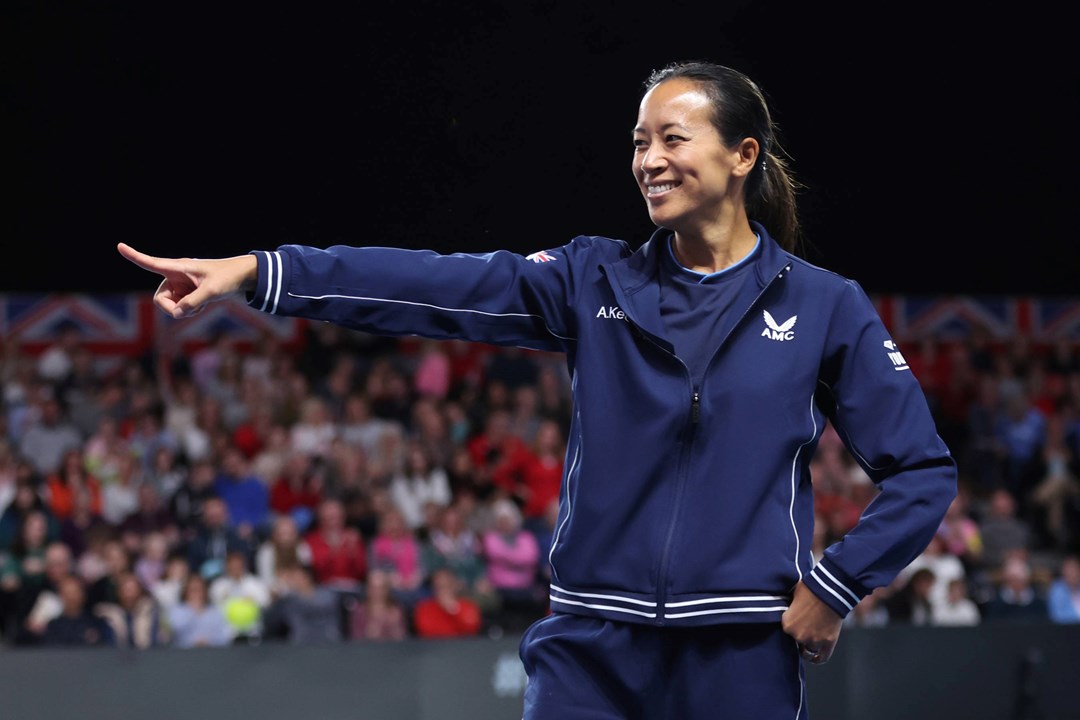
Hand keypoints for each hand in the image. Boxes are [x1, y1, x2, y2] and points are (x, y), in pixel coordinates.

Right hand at [117, 243, 257, 318]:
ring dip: (183, 311)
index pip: (152, 263)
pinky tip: (202, 305)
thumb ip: (193, 302)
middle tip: (186, 312)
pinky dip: (189, 311)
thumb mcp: (212, 291)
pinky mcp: (186, 294)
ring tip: (201, 304)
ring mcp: (180, 286)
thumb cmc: (227, 278)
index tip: (119, 246)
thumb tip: (176, 313)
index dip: (134, 256)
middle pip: (159, 298)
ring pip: (170, 306)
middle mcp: (175, 276)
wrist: (242, 278)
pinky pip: (180, 309)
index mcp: (178, 267)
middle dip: (170, 308)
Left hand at [781, 581, 843, 664]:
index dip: (791, 625)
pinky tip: (816, 659)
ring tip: (812, 636)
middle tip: (806, 623)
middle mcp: (798, 636)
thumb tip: (787, 608)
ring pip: (809, 649)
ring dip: (809, 644)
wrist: (831, 589)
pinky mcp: (829, 642)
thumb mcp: (793, 595)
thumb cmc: (810, 589)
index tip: (795, 620)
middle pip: (797, 640)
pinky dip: (818, 659)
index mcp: (786, 624)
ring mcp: (814, 640)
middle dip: (800, 633)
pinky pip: (822, 657)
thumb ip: (789, 608)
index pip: (785, 630)